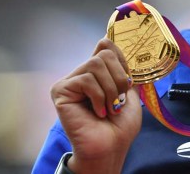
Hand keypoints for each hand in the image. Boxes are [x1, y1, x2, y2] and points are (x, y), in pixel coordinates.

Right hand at [50, 38, 141, 172]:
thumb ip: (121, 68)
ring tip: (111, 108)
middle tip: (120, 100)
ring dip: (111, 89)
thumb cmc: (120, 125)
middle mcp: (82, 74)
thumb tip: (107, 41)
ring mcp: (70, 82)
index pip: (106, 45)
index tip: (128, 80)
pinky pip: (86, 80)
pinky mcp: (60, 91)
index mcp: (98, 72)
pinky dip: (99, 97)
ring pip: (95, 64)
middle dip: (119, 78)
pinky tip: (98, 112)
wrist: (111, 146)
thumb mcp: (130, 91)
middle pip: (104, 53)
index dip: (121, 60)